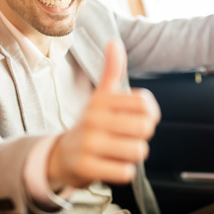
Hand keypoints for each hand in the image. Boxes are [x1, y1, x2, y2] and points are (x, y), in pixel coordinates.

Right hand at [47, 40, 160, 189]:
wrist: (62, 155)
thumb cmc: (92, 123)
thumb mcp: (101, 96)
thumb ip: (112, 70)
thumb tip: (114, 41)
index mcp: (102, 100)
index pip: (145, 104)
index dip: (150, 114)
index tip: (140, 118)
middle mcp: (94, 119)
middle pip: (145, 128)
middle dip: (142, 136)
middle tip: (128, 137)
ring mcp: (89, 143)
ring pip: (138, 151)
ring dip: (134, 154)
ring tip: (119, 150)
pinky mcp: (87, 167)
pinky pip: (126, 172)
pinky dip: (124, 171)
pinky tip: (111, 164)